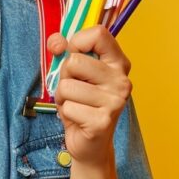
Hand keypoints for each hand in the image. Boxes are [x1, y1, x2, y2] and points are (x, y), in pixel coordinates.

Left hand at [48, 26, 132, 167]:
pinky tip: (78, 118)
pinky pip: (67, 106)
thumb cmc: (81, 103)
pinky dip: (66, 113)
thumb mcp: (72, 73)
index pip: (99, 33)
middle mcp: (122, 80)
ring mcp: (115, 101)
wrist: (90, 144)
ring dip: (63, 97)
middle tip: (74, 90)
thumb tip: (56, 42)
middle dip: (65, 76)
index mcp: (118, 63)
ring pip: (67, 85)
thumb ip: (63, 51)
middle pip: (75, 61)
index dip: (77, 41)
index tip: (73, 55)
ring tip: (76, 105)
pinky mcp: (102, 121)